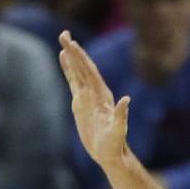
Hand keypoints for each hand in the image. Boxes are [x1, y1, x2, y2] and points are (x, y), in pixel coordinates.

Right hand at [59, 31, 129, 172]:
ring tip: (63, 40)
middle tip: (64, 33)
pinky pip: (73, 82)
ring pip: (78, 72)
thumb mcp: (119, 131)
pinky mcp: (81, 104)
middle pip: (83, 68)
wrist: (111, 155)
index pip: (90, 73)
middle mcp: (95, 93)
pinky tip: (63, 59)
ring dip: (71, 57)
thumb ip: (121, 116)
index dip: (81, 59)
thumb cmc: (115, 145)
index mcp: (103, 96)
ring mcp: (88, 97)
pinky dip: (68, 70)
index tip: (72, 44)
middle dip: (74, 51)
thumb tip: (126, 100)